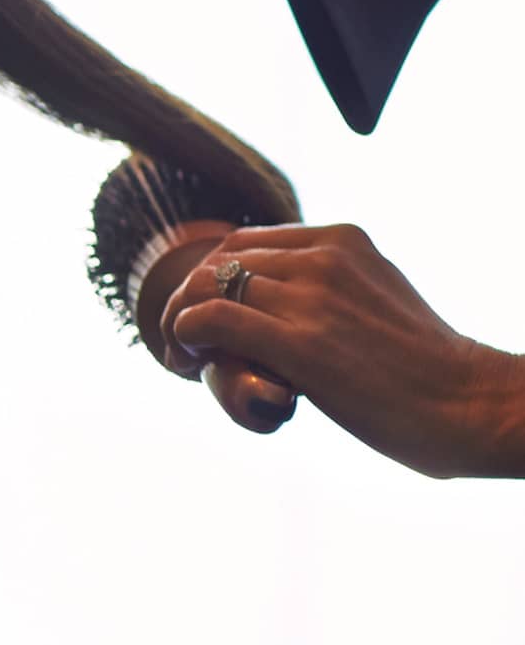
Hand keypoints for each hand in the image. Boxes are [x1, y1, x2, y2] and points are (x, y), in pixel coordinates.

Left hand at [158, 222, 524, 478]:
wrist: (465, 403)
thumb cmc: (423, 369)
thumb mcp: (376, 303)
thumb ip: (334, 293)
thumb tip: (295, 309)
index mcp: (341, 241)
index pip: (244, 243)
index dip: (210, 279)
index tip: (204, 318)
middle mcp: (323, 258)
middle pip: (217, 262)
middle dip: (187, 300)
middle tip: (184, 343)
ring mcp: (311, 297)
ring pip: (206, 286)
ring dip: (179, 322)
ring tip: (184, 359)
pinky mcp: (299, 343)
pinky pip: (212, 319)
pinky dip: (184, 335)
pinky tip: (189, 362)